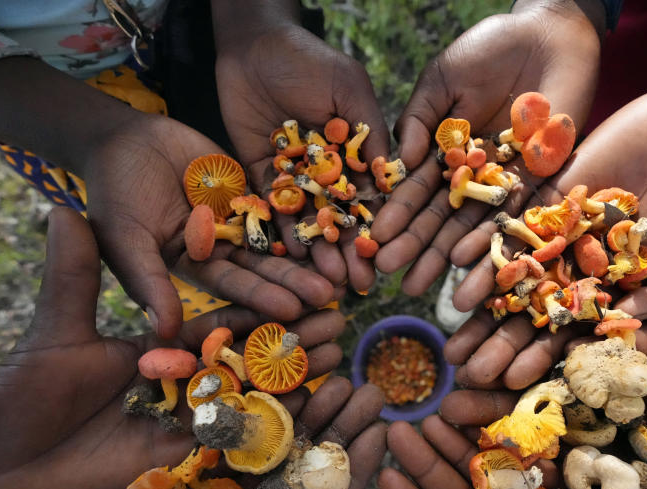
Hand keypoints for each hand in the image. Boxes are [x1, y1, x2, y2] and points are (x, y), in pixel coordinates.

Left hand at [0, 208, 345, 488]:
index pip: (217, 313)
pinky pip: (231, 445)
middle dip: (291, 334)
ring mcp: (182, 423)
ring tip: (338, 355)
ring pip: (248, 396)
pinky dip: (271, 428)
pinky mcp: (180, 463)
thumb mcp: (53, 334)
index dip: (260, 295)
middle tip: (338, 312)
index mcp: (156, 343)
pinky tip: (313, 413)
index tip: (299, 275)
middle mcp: (178, 380)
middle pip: (244, 352)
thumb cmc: (16, 402)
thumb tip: (65, 207)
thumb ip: (73, 278)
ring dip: (293, 377)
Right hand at [20, 378, 385, 488]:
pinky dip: (235, 411)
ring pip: (266, 449)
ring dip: (296, 411)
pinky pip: (213, 443)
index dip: (355, 473)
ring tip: (327, 370)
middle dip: (337, 428)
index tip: (382, 432)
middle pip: (305, 470)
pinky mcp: (178, 487)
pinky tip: (256, 376)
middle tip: (367, 384)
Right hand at [84, 114, 335, 337]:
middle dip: (293, 284)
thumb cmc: (113, 191)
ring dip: (305, 258)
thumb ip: (148, 282)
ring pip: (276, 243)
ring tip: (338, 272)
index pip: (229, 291)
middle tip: (328, 299)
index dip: (258, 301)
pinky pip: (278, 205)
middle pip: (261, 271)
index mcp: (192, 271)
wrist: (123, 138)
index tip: (289, 313)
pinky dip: (302, 217)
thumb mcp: (126, 239)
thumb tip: (164, 332)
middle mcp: (219, 254)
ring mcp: (237, 224)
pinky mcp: (250, 195)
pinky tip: (331, 228)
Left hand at [213, 7, 389, 292]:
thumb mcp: (349, 90)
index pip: (371, 197)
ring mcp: (295, 176)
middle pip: (341, 219)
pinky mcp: (262, 174)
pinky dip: (279, 233)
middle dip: (348, 253)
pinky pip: (270, 209)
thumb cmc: (310, 59)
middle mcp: (328, 170)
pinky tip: (289, 258)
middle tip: (356, 286)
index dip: (379, 228)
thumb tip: (393, 178)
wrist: (252, 44)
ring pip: (308, 221)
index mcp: (357, 152)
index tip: (385, 256)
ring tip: (324, 283)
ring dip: (317, 253)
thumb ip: (370, 131)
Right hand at [371, 1, 602, 295]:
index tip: (373, 240)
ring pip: (474, 225)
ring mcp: (507, 180)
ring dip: (447, 256)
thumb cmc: (490, 48)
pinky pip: (515, 214)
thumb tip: (400, 164)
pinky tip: (463, 260)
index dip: (397, 215)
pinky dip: (491, 238)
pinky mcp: (542, 178)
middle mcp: (475, 174)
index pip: (418, 190)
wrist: (549, 33)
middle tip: (389, 274)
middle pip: (442, 216)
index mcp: (447, 152)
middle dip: (415, 245)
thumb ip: (419, 119)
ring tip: (421, 283)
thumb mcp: (442, 79)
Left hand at [447, 88, 646, 388]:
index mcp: (615, 290)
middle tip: (462, 365)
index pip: (573, 332)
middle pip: (532, 307)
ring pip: (515, 265)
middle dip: (499, 336)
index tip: (512, 383)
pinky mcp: (550, 190)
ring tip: (453, 312)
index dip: (543, 358)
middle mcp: (581, 264)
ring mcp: (563, 228)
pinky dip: (487, 234)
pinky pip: (513, 215)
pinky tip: (458, 255)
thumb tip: (619, 332)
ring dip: (484, 288)